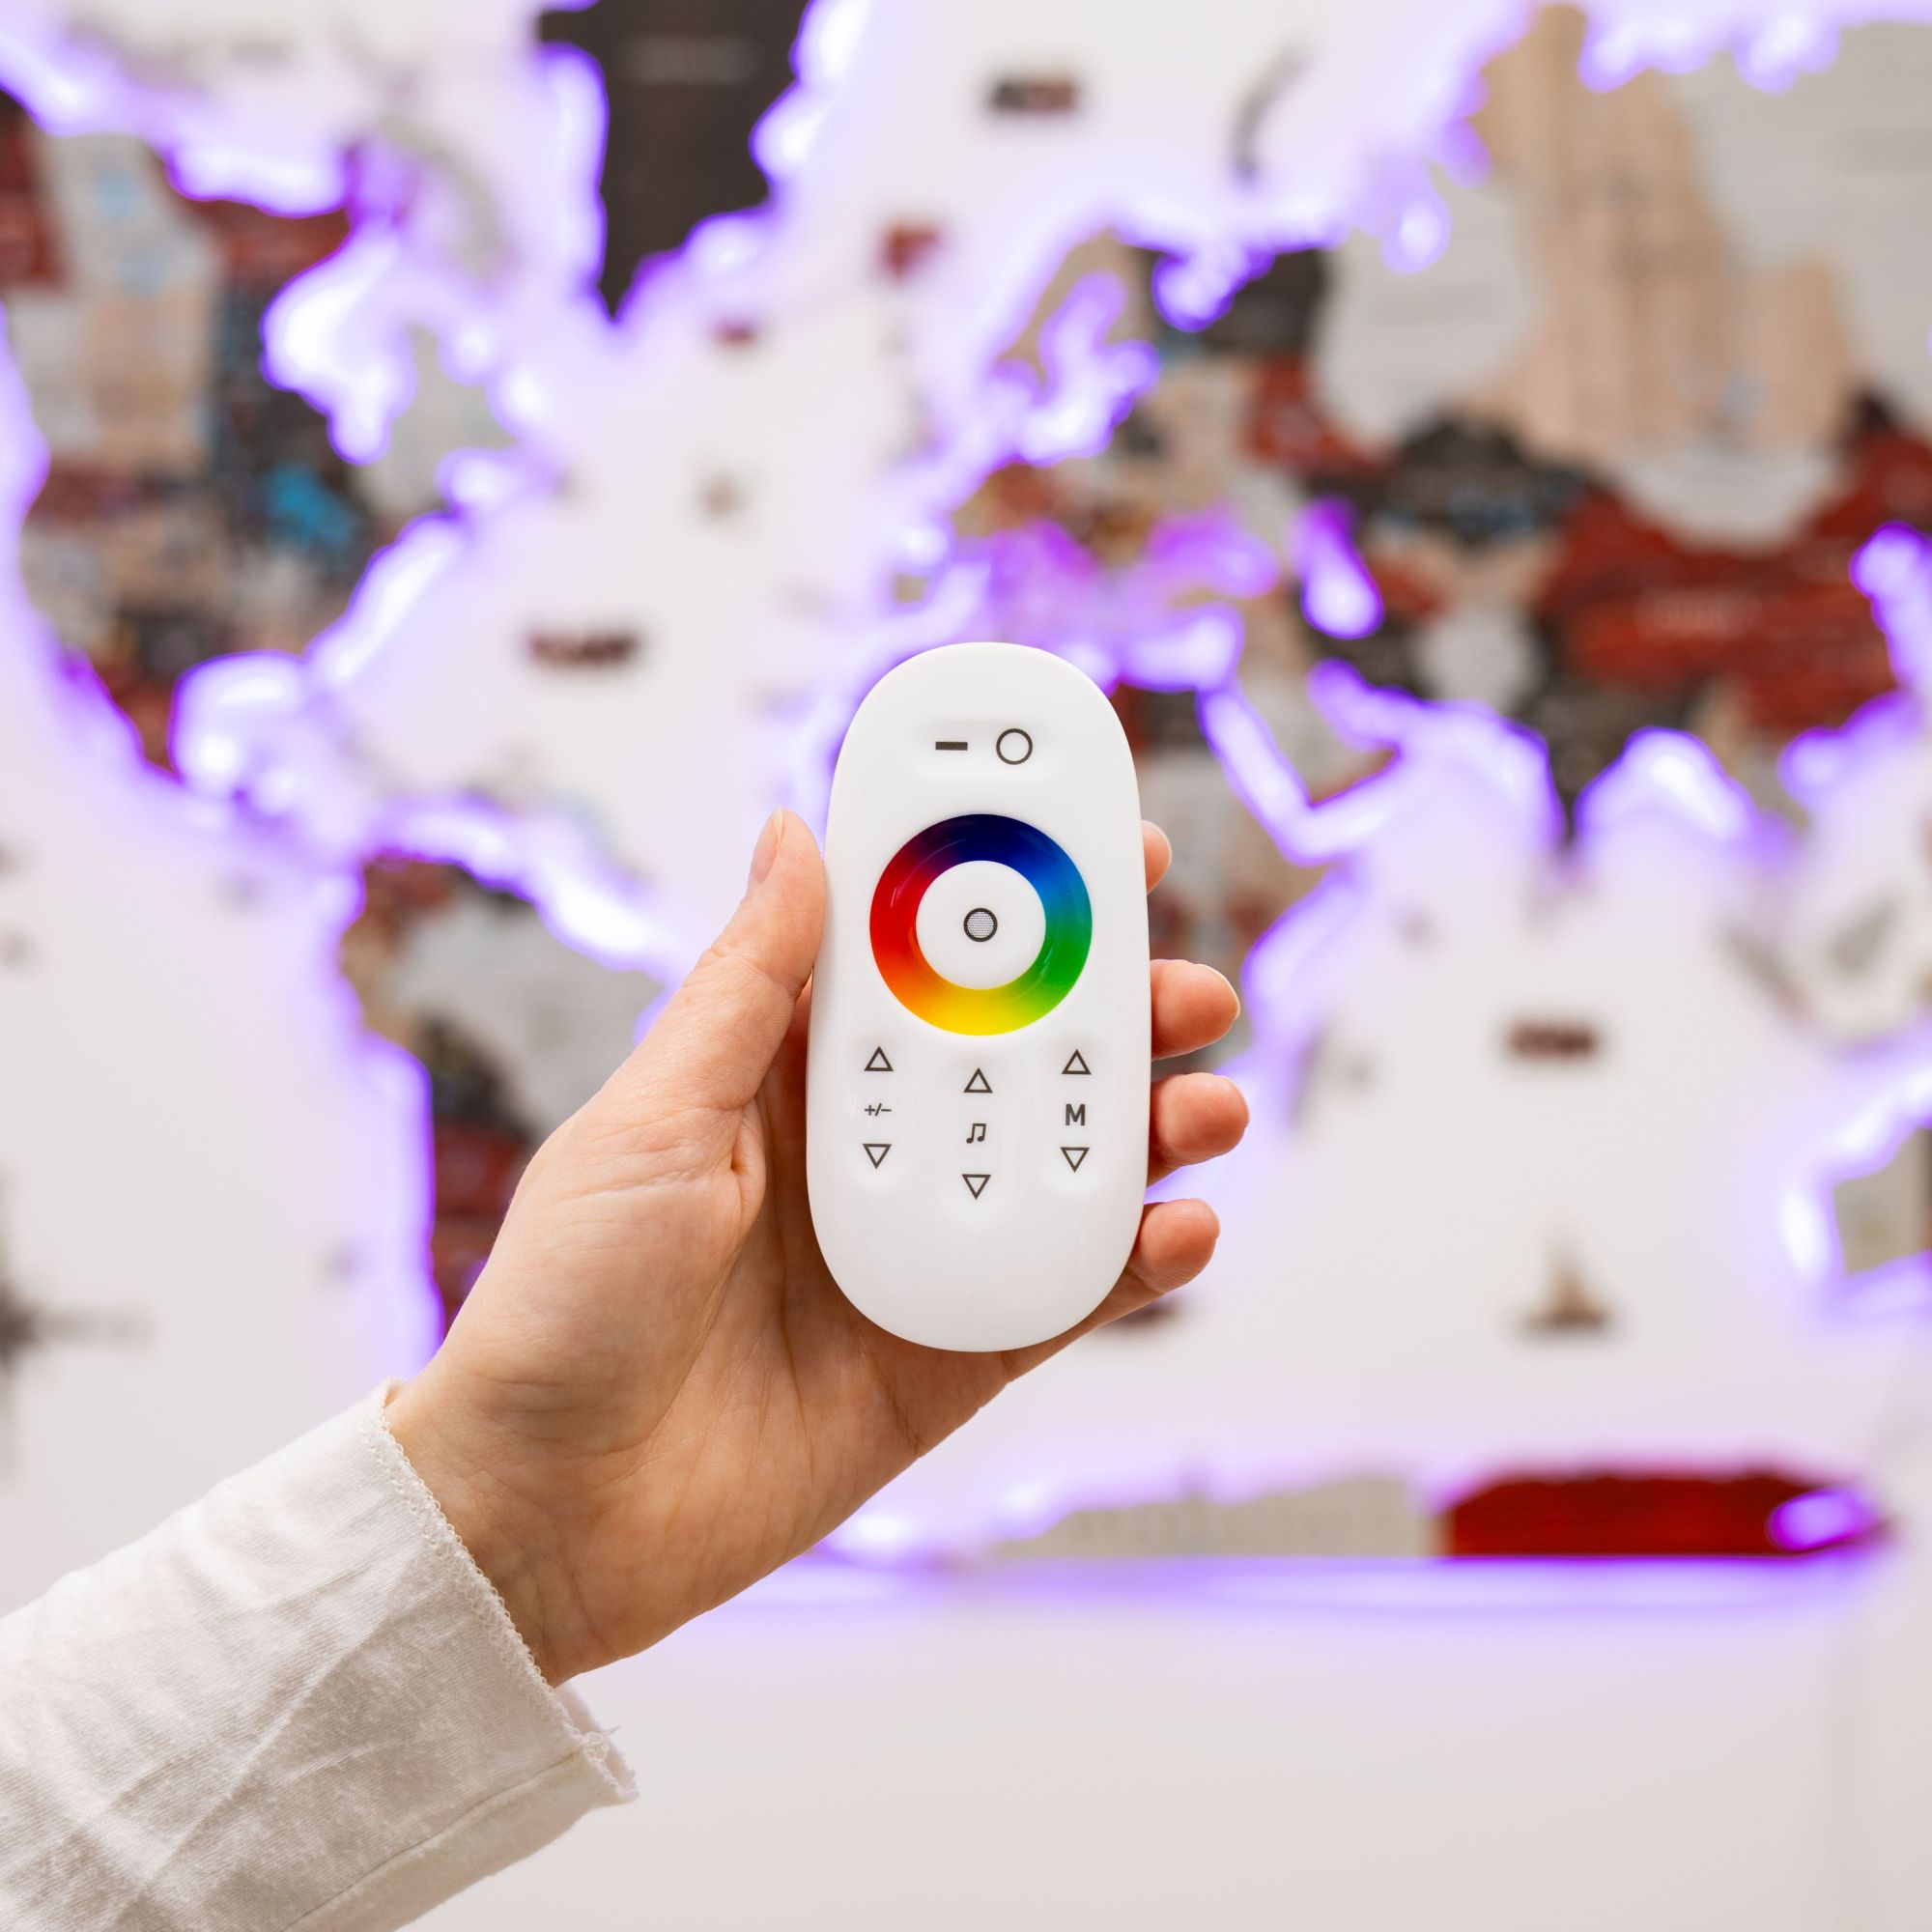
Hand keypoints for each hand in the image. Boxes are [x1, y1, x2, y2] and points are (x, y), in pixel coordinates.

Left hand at [388, 810, 1247, 1681]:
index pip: (914, 956)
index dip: (1003, 892)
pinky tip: (1181, 1228)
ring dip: (1148, 1129)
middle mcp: (862, 1150)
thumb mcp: (651, 1121)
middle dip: (1113, 1013)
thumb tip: (794, 834)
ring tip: (1206, 1104)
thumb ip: (746, 989)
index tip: (1093, 839)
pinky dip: (1133, 1262)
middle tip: (1186, 989)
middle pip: (1016, 1055)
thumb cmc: (563, 1302)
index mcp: (782, 1074)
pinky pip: (1064, 1293)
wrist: (550, 1513)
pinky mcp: (948, 1354)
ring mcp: (913, 1250)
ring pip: (1060, 1165)